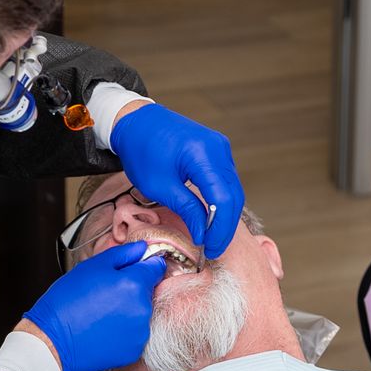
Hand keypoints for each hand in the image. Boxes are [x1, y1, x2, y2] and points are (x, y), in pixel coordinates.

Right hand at [23, 241, 164, 370]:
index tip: (130, 271)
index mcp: (134, 284)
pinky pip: (135, 334)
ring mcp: (140, 333)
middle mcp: (142, 309)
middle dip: (132, 290)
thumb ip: (122, 254)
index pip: (156, 268)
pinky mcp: (133, 351)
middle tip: (105, 294)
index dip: (144, 266)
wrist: (52, 339)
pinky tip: (104, 329)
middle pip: (147, 292)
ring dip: (128, 311)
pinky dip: (123, 331)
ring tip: (102, 313)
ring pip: (141, 313)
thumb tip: (142, 248)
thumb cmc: (67, 300)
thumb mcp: (92, 267)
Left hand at [109, 103, 244, 257]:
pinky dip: (221, 201)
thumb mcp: (159, 185)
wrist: (137, 121)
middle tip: (213, 249)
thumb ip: (186, 209)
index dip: (220, 229)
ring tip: (211, 238)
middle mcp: (219, 148)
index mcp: (204, 154)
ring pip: (233, 190)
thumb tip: (202, 234)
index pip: (224, 199)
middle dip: (225, 226)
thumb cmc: (142, 150)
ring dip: (225, 216)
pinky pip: (226, 181)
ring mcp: (221, 148)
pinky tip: (211, 217)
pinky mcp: (218, 151)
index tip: (211, 249)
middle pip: (234, 196)